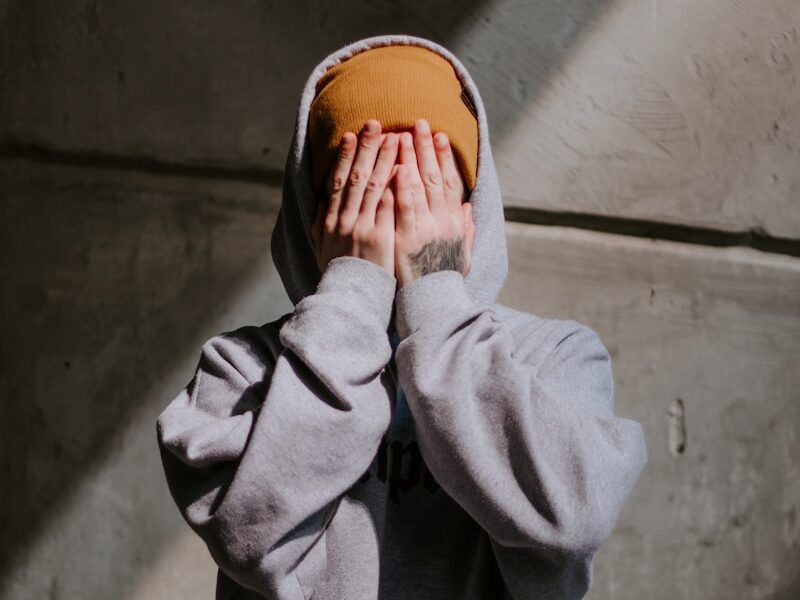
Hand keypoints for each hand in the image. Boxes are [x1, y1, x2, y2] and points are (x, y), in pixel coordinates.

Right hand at [311, 119, 398, 276]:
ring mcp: (362, 228)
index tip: (351, 135)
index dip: (344, 156)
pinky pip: (388, 207)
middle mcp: (344, 220)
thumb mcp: (322, 248)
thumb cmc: (339, 274)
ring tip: (394, 137)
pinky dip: (394, 186)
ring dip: (384, 159)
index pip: (337, 180)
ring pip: (373, 186)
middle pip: (356, 176)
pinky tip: (402, 168)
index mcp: (330, 220)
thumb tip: (321, 200)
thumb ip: (320, 223)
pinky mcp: (380, 238)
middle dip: (366, 148)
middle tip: (375, 124)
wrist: (349, 299)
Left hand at [393, 119, 474, 287]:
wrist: (431, 303)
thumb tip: (468, 208)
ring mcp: (425, 229)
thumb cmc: (442, 279)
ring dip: (411, 159)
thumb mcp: (462, 254)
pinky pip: (403, 207)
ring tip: (402, 135)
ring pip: (418, 186)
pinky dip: (401, 186)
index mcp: (455, 222)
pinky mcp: (407, 239)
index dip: (445, 158)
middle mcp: (444, 222)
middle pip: (435, 177)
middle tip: (420, 123)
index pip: (451, 182)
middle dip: (426, 148)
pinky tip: (396, 167)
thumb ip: (465, 230)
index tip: (440, 136)